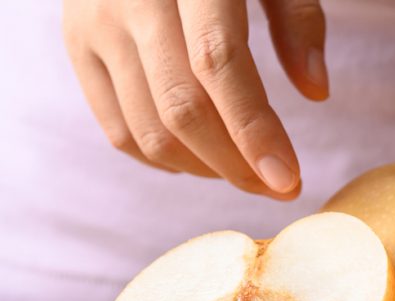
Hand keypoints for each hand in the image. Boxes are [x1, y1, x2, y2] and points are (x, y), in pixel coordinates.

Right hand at [62, 0, 328, 199]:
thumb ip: (298, 18)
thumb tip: (316, 92)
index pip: (218, 64)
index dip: (254, 131)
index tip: (288, 180)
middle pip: (181, 109)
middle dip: (236, 165)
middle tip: (278, 187)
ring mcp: (94, 23)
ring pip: (148, 130)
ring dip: (205, 169)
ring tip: (246, 171)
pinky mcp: (77, 45)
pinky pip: (118, 130)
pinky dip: (164, 160)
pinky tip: (203, 160)